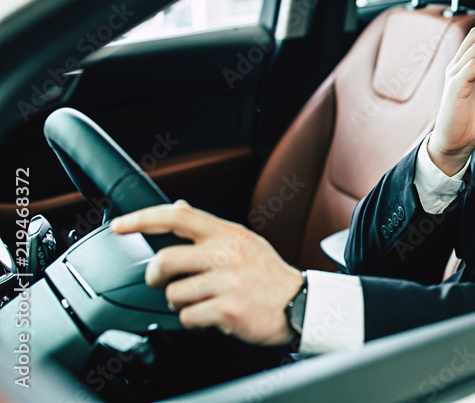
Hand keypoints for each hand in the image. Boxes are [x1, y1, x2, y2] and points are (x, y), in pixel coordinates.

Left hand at [110, 200, 302, 345]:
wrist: (300, 304)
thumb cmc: (268, 274)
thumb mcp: (243, 241)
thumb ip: (209, 227)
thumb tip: (179, 207)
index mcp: (228, 234)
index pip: (178, 217)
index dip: (143, 219)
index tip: (119, 226)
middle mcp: (227, 254)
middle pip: (165, 260)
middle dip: (155, 277)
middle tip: (162, 282)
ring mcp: (227, 282)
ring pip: (173, 294)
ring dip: (180, 303)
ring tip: (201, 301)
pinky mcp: (227, 310)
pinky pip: (188, 317)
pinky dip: (193, 321)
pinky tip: (211, 316)